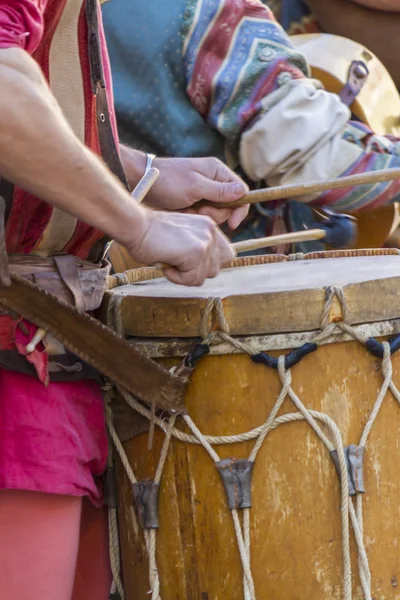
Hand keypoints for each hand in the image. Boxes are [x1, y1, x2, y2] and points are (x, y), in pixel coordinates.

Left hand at [119, 145, 249, 228]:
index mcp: (217, 172)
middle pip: (229, 206)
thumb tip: (243, 192)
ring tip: (188, 211)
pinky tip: (183, 213)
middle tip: (199, 211)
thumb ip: (219, 191)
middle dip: (215, 213)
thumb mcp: (195, 186)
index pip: (241, 191)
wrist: (142, 184)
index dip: (239, 209)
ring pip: (216, 213)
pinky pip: (203, 216)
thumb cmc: (167, 181)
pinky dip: (195, 217)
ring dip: (203, 216)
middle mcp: (213, 181)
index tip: (231, 224)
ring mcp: (203, 193)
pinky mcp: (194, 203)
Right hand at [125, 210, 234, 285]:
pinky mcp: (197, 252)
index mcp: (208, 227)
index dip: (209, 265)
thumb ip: (196, 250)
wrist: (135, 226)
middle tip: (175, 263)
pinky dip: (177, 278)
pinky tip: (166, 264)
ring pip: (203, 277)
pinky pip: (192, 280)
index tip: (189, 263)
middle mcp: (211, 232)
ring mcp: (205, 241)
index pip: (227, 255)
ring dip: (184, 276)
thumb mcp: (181, 239)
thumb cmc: (149, 235)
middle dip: (195, 273)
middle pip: (216, 270)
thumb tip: (204, 272)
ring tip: (169, 261)